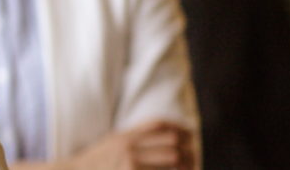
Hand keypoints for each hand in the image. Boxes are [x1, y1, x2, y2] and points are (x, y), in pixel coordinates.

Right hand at [65, 120, 193, 169]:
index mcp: (125, 136)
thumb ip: (136, 136)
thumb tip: (167, 133)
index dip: (180, 130)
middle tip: (193, 161)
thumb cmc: (96, 163)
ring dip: (185, 166)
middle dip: (187, 152)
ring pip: (173, 159)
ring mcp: (131, 164)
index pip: (161, 124)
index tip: (190, 138)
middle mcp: (129, 147)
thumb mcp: (113, 143)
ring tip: (188, 169)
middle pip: (172, 141)